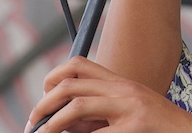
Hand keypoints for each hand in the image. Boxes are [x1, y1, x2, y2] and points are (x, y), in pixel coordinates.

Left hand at [25, 57, 191, 132]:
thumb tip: (58, 123)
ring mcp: (130, 107)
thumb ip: (96, 115)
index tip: (43, 101)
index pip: (78, 65)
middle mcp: (123, 90)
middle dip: (43, 104)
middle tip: (33, 124)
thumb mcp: (126, 114)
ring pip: (77, 106)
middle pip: (70, 84)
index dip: (52, 79)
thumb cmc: (158, 129)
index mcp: (120, 83)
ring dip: (51, 123)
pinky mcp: (135, 128)